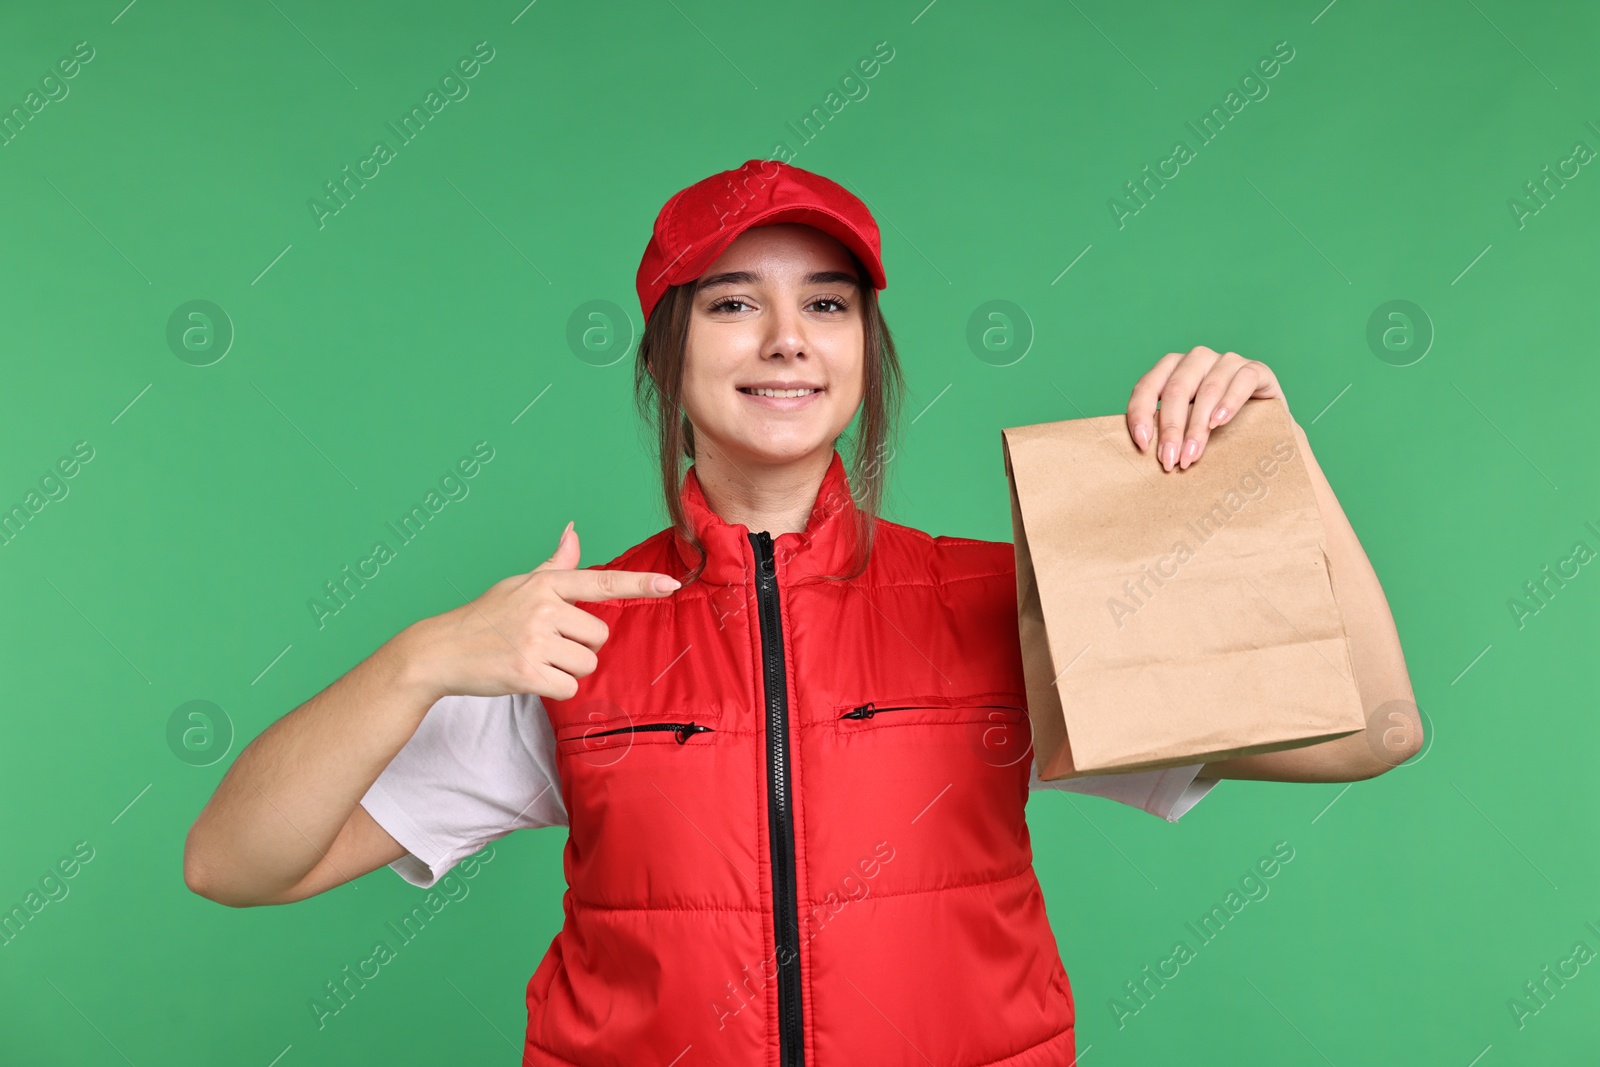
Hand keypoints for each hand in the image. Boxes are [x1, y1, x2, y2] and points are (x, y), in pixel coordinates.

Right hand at [399, 522, 680, 701]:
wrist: (440, 650)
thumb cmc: (483, 618)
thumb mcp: (518, 584)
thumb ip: (555, 565)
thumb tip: (574, 531)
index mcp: (546, 584)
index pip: (601, 581)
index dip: (640, 584)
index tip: (672, 584)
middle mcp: (544, 607)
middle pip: (599, 637)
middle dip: (578, 647)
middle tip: (543, 644)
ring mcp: (535, 639)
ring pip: (587, 665)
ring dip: (566, 670)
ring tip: (533, 659)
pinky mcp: (528, 671)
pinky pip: (569, 688)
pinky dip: (553, 689)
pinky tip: (528, 677)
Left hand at [1125, 346, 1288, 471]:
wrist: (1265, 423)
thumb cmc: (1217, 425)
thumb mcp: (1186, 423)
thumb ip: (1167, 428)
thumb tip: (1142, 451)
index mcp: (1171, 367)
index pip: (1147, 387)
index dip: (1141, 415)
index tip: (1143, 445)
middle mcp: (1196, 359)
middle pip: (1176, 390)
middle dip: (1170, 429)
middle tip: (1169, 460)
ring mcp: (1226, 360)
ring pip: (1207, 390)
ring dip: (1197, 426)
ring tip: (1192, 454)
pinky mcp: (1255, 369)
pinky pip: (1240, 382)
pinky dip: (1228, 404)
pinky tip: (1219, 424)